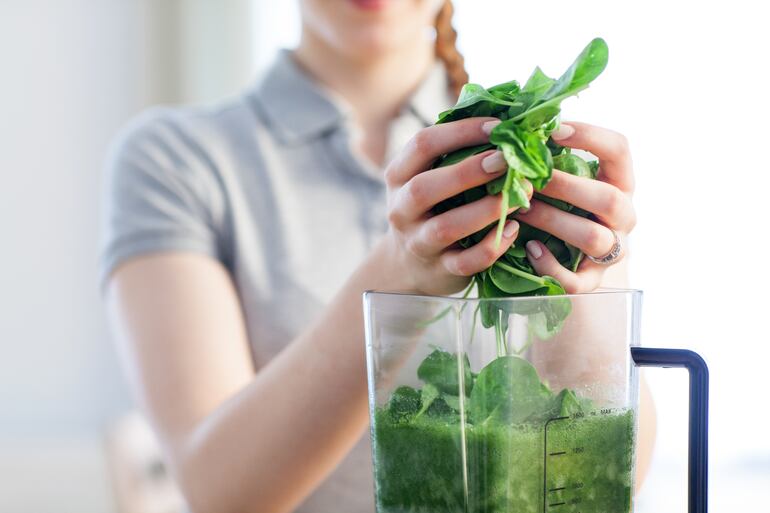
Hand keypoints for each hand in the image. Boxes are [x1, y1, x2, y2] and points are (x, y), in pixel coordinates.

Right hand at [383, 117, 529, 295]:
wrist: (409, 265)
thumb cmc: (432, 207)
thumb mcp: (430, 176)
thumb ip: (456, 151)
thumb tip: (510, 115)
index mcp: (398, 175)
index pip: (422, 144)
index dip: (461, 131)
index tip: (499, 126)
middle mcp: (401, 209)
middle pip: (426, 188)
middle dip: (469, 171)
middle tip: (507, 159)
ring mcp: (418, 243)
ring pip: (446, 228)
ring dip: (486, 210)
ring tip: (521, 195)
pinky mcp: (440, 271)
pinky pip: (465, 262)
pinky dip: (492, 247)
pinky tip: (513, 229)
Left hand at [516, 121, 635, 292]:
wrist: (567, 259)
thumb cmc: (559, 205)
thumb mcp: (561, 178)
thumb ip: (548, 157)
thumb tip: (512, 125)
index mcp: (618, 181)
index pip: (619, 149)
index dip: (590, 136)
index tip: (553, 131)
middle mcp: (623, 216)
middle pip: (608, 199)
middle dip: (566, 187)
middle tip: (530, 179)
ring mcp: (611, 251)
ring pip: (592, 238)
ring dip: (552, 222)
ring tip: (522, 211)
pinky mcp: (592, 282)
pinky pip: (577, 280)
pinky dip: (551, 265)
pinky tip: (530, 248)